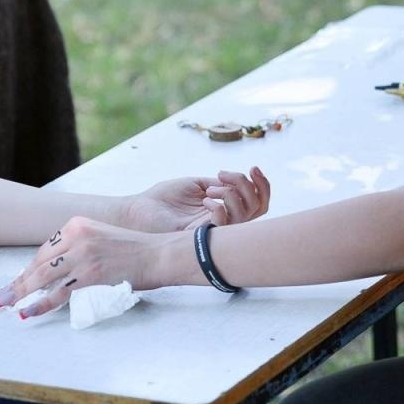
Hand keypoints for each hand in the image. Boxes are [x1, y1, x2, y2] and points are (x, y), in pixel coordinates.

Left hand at [0, 216, 172, 316]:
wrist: (160, 253)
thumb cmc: (137, 250)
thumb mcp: (103, 238)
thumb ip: (82, 248)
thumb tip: (61, 271)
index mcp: (78, 224)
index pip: (46, 249)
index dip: (30, 269)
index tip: (19, 281)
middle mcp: (77, 236)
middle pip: (39, 262)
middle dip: (18, 281)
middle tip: (1, 296)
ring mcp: (82, 255)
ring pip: (43, 277)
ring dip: (21, 293)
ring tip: (6, 304)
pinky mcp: (89, 275)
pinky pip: (58, 293)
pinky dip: (41, 304)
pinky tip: (28, 311)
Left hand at [119, 168, 270, 232]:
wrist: (140, 210)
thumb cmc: (164, 198)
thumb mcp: (196, 184)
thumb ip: (219, 183)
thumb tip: (235, 182)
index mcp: (225, 208)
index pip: (258, 202)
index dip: (263, 185)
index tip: (253, 167)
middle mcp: (225, 221)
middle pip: (258, 208)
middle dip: (249, 186)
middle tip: (224, 175)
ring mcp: (216, 230)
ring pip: (246, 216)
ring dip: (232, 194)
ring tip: (209, 189)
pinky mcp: (204, 236)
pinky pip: (226, 225)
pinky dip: (221, 207)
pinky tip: (205, 200)